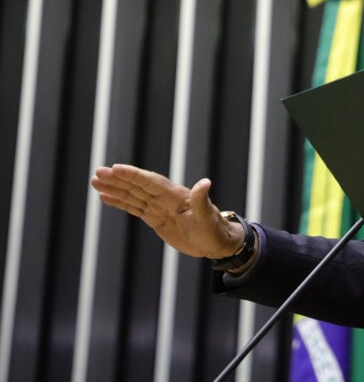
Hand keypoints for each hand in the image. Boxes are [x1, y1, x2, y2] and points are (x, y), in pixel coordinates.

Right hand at [91, 164, 243, 258]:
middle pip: (138, 186)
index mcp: (177, 195)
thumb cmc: (215, 230)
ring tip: (96, 181)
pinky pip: (135, 208)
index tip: (116, 168)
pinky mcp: (156, 219)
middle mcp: (166, 198)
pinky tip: (106, 197)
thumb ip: (202, 201)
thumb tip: (205, 183)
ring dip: (115, 189)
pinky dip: (120, 202)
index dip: (134, 175)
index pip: (151, 182)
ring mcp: (159, 208)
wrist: (217, 243)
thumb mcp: (208, 217)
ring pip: (133, 196)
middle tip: (97, 172)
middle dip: (118, 180)